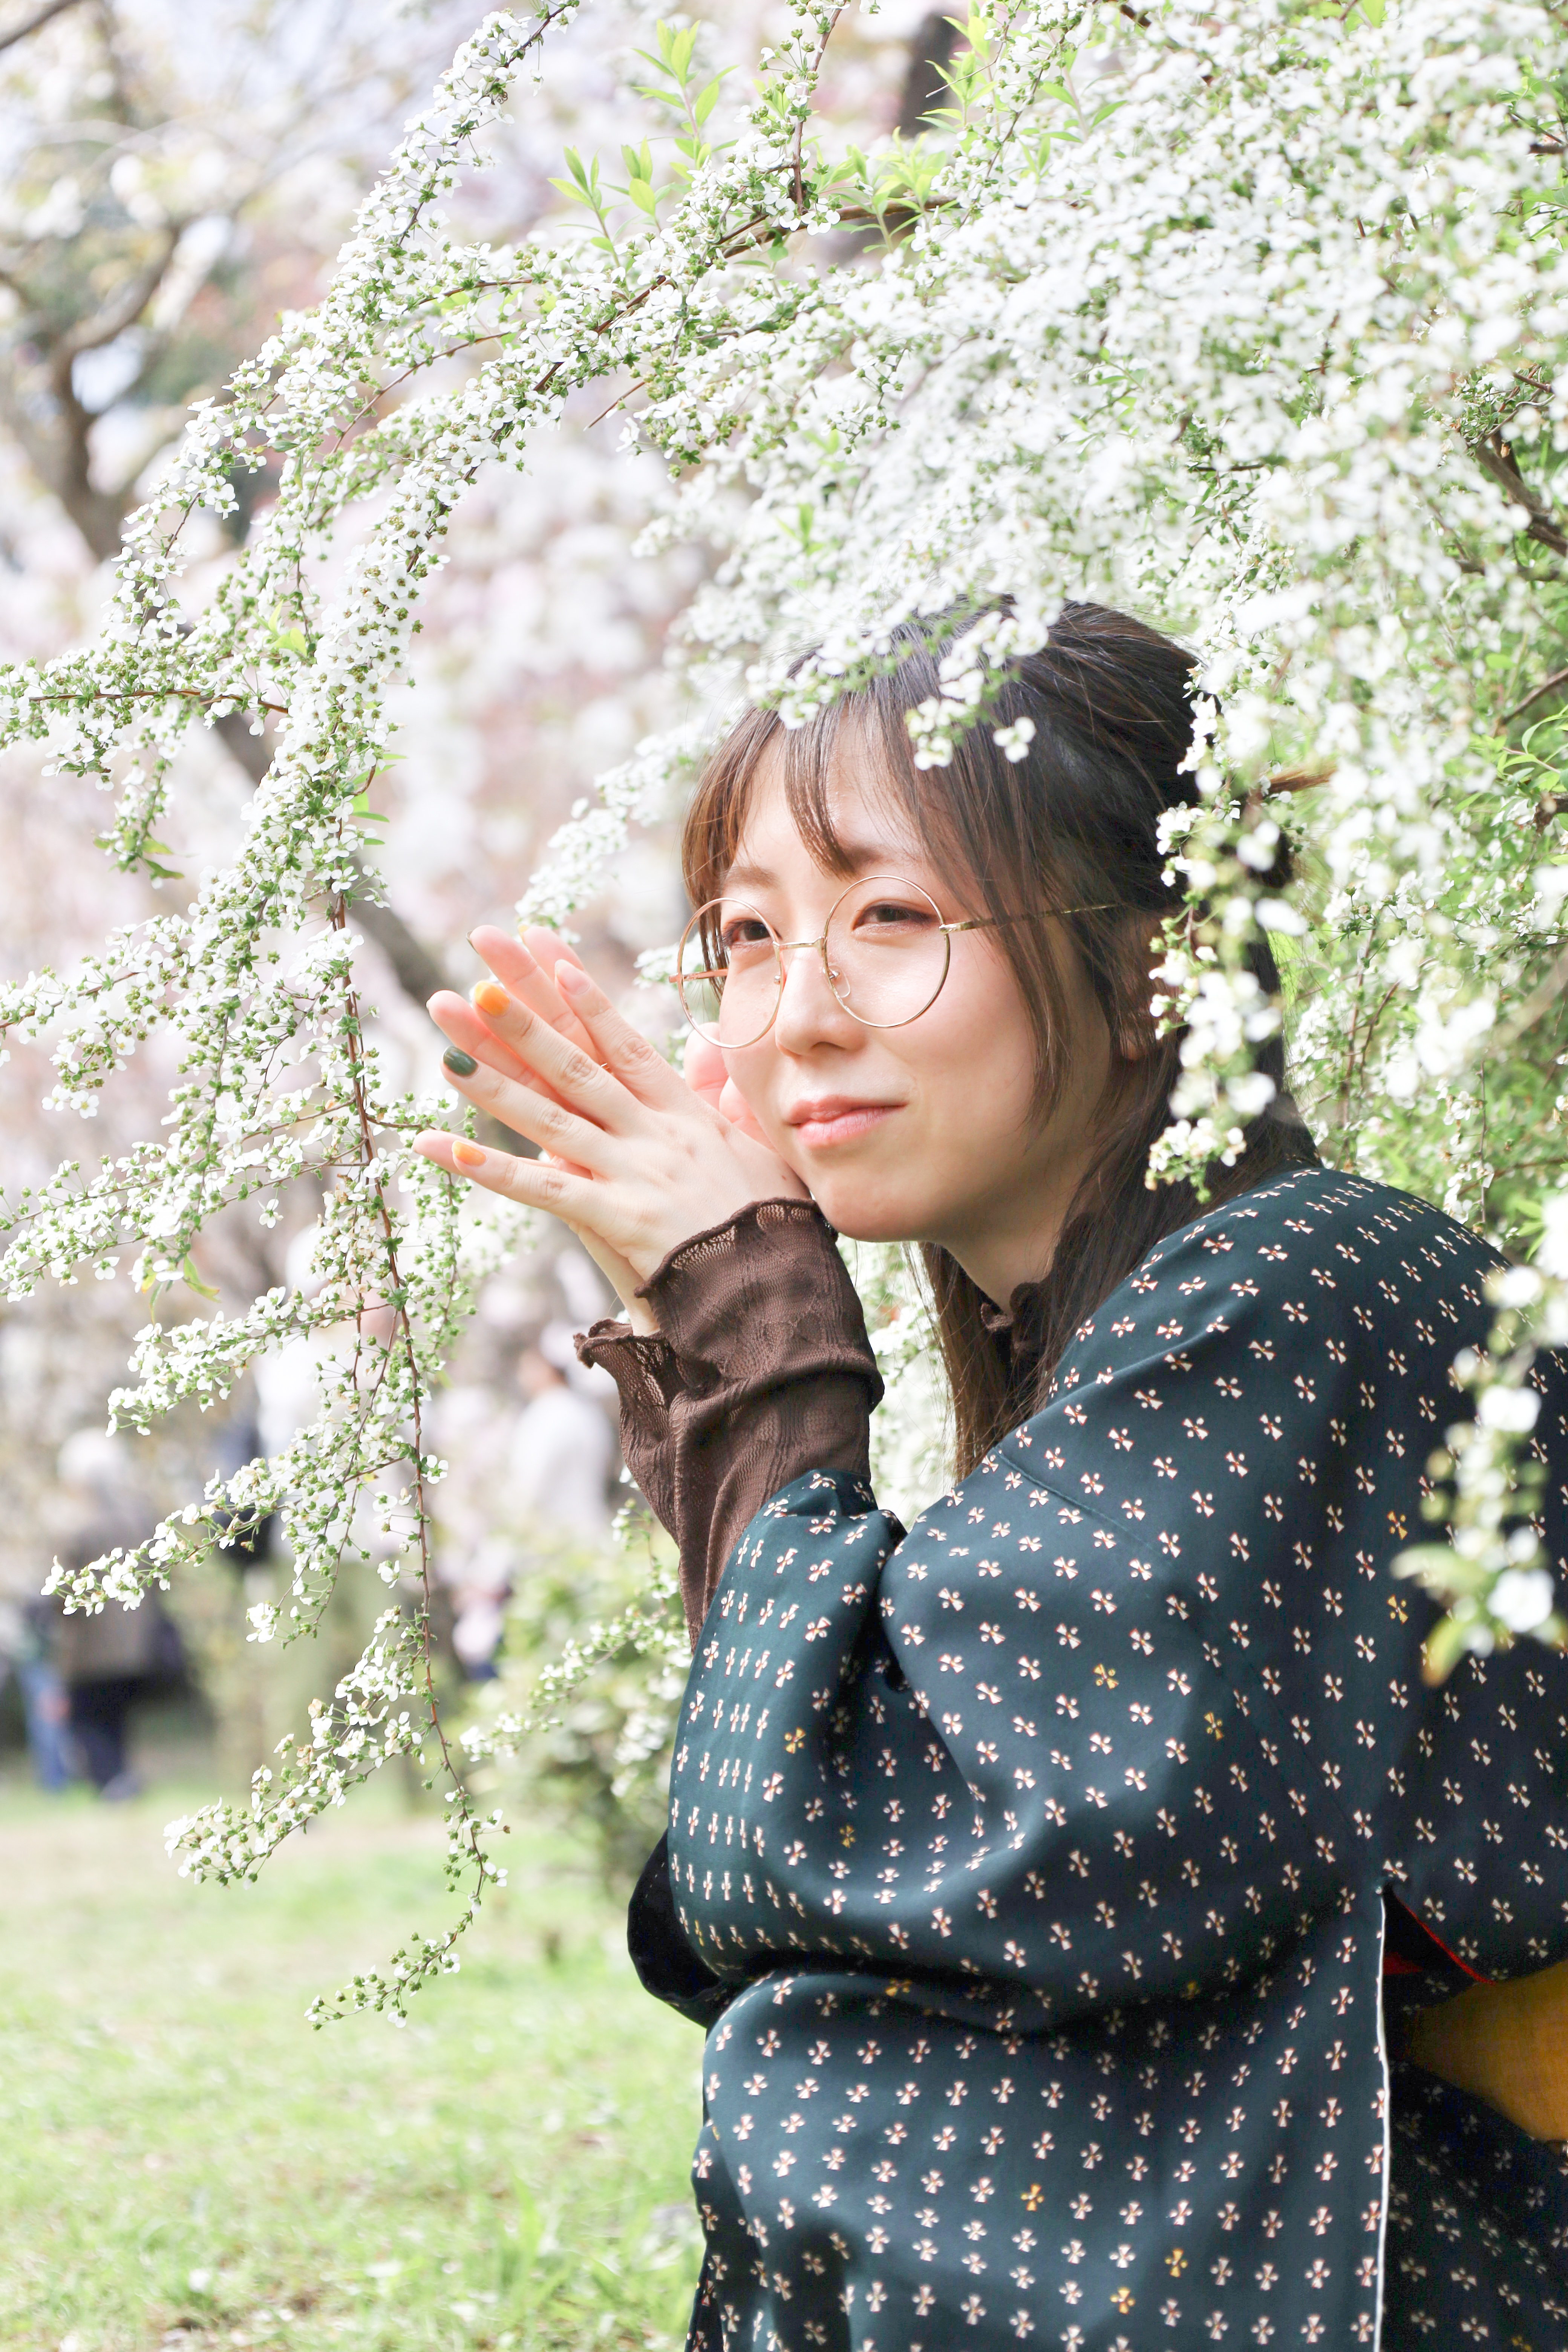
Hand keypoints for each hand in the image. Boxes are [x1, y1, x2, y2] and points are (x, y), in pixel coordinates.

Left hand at [414, 928, 805, 1330]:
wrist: (776, 1288)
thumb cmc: (770, 1225)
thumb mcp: (756, 1150)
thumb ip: (718, 1099)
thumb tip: (708, 1051)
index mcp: (685, 1115)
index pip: (626, 1045)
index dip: (587, 1001)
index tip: (550, 956)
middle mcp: (654, 1134)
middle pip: (579, 1065)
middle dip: (525, 1018)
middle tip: (477, 975)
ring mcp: (633, 1173)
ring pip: (551, 1116)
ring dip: (493, 1081)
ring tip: (444, 1047)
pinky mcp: (617, 1218)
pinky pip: (543, 1189)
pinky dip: (491, 1169)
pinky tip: (441, 1147)